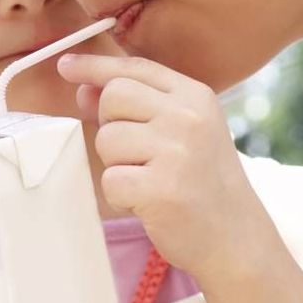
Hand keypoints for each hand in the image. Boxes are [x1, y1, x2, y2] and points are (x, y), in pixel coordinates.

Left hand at [61, 55, 271, 276]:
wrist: (236, 237)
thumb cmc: (202, 182)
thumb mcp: (181, 131)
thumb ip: (137, 106)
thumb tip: (83, 90)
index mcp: (195, 96)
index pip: (135, 68)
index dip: (95, 66)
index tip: (66, 65)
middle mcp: (188, 117)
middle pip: (114, 96)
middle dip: (111, 124)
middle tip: (138, 153)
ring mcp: (176, 151)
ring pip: (106, 139)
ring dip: (117, 164)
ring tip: (149, 179)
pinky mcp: (161, 189)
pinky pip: (110, 180)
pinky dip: (120, 195)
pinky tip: (148, 202)